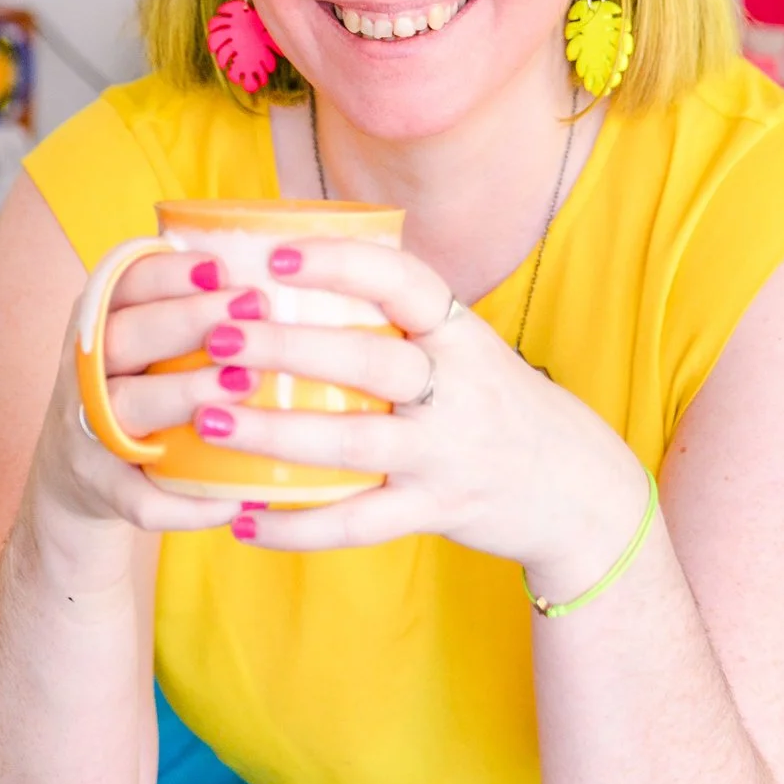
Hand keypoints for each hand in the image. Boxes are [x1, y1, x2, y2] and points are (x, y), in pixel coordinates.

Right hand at [28, 246, 244, 543]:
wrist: (78, 479)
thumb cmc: (141, 390)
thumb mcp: (147, 342)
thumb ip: (193, 308)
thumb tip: (287, 273)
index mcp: (98, 324)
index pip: (121, 284)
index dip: (167, 272)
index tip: (220, 266)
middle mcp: (85, 373)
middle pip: (122, 337)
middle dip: (186, 319)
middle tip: (251, 306)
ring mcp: (87, 433)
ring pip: (128, 407)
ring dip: (185, 392)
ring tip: (246, 382)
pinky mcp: (101, 490)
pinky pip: (142, 500)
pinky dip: (190, 503)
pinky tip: (240, 497)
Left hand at [194, 239, 651, 597]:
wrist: (574, 486)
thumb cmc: (494, 402)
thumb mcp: (466, 346)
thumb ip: (401, 319)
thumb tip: (295, 266)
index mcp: (460, 333)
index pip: (402, 281)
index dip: (338, 263)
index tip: (273, 256)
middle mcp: (457, 389)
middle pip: (368, 359)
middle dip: (287, 346)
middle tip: (218, 336)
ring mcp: (446, 454)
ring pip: (353, 442)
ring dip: (274, 432)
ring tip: (209, 420)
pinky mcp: (436, 511)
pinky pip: (358, 523)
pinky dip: (297, 527)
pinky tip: (242, 520)